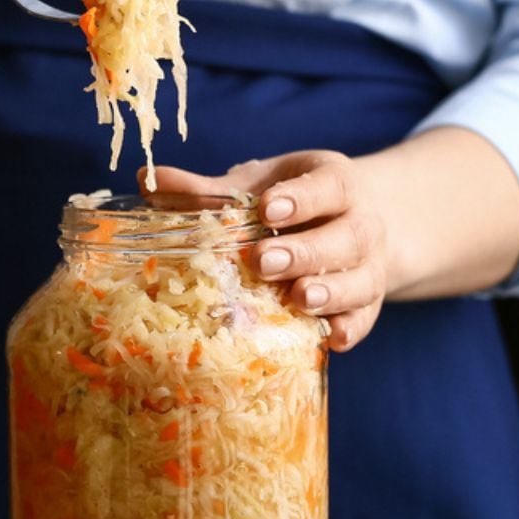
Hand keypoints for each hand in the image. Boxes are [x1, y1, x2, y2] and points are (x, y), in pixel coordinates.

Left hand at [148, 151, 388, 351]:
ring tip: (299, 299)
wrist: (351, 220)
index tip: (266, 209)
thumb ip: (209, 189)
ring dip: (331, 292)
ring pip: (362, 280)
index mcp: (335, 183)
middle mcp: (362, 223)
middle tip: (263, 262)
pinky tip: (330, 339)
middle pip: (348, 237)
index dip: (302, 198)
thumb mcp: (258, 185)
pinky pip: (366, 319)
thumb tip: (148, 180)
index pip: (329, 186)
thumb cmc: (291, 203)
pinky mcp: (369, 304)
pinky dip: (350, 330)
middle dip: (306, 251)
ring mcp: (369, 266)